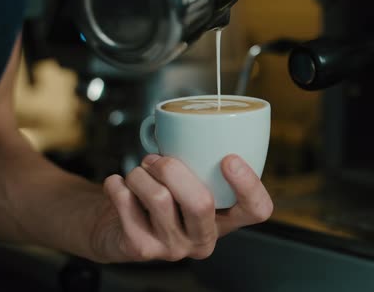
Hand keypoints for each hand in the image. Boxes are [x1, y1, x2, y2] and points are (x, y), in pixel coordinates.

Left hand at [89, 154, 272, 262]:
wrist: (116, 231)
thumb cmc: (160, 198)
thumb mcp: (188, 182)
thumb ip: (200, 161)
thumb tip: (195, 123)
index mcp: (226, 218)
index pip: (257, 210)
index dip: (249, 185)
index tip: (228, 159)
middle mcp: (205, 238)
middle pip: (201, 203)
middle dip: (173, 169)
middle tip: (157, 159)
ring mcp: (175, 248)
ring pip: (160, 198)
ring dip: (140, 174)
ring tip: (138, 173)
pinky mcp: (142, 249)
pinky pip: (127, 204)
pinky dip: (116, 185)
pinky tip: (118, 185)